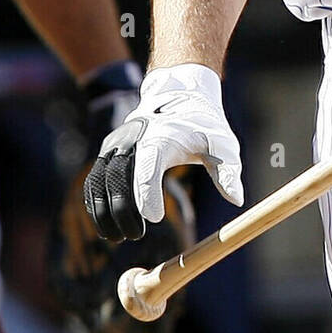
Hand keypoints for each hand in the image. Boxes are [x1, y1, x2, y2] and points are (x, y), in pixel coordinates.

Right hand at [83, 63, 243, 240]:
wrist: (179, 96)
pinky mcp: (109, 150)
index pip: (149, 165)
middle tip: (136, 236)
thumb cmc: (204, 125)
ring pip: (99, 179)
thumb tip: (237, 200)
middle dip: (122, 209)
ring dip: (103, 210)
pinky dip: (96, 202)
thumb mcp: (223, 145)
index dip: (147, 193)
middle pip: (118, 176)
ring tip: (118, 237)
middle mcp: (134, 137)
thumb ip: (228, 173)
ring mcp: (117, 143)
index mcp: (163, 136)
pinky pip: (95, 178)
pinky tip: (106, 225)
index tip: (154, 219)